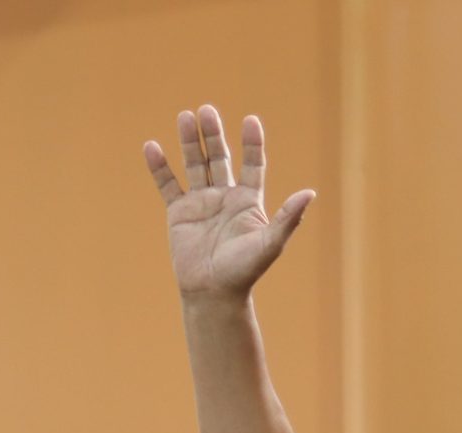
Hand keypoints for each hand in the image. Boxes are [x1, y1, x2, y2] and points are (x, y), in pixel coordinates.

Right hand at [145, 107, 315, 302]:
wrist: (212, 293)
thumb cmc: (244, 271)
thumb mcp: (270, 244)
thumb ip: (288, 218)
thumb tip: (310, 193)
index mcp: (248, 200)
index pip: (252, 163)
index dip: (252, 143)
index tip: (250, 121)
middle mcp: (224, 197)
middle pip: (219, 157)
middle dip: (213, 134)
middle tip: (206, 110)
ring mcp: (200, 203)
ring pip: (194, 165)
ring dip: (190, 142)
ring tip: (185, 116)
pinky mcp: (178, 214)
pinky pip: (167, 186)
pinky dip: (160, 167)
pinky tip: (151, 146)